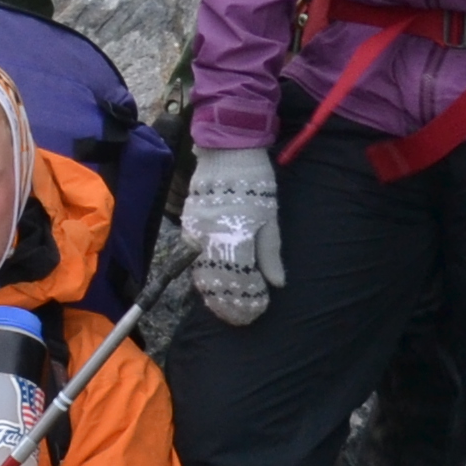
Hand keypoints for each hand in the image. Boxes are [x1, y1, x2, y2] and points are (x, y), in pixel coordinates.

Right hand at [184, 146, 281, 326]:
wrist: (226, 148)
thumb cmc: (255, 182)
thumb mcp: (270, 217)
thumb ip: (270, 252)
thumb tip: (277, 283)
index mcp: (234, 237)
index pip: (239, 279)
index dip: (248, 298)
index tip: (258, 309)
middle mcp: (209, 238)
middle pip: (215, 281)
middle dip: (228, 302)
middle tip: (240, 318)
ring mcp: (194, 231)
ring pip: (201, 271)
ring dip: (213, 291)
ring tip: (225, 306)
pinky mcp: (187, 223)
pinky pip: (194, 255)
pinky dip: (203, 272)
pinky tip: (212, 280)